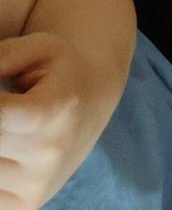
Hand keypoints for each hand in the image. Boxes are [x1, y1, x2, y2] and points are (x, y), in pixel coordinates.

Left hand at [0, 31, 99, 208]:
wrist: (91, 105)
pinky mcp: (24, 205)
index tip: (0, 93)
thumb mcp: (39, 48)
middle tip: (6, 108)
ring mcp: (37, 186)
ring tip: (9, 126)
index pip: (1, 113)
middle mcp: (50, 154)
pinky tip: (7, 147)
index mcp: (58, 109)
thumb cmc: (59, 71)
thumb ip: (3, 56)